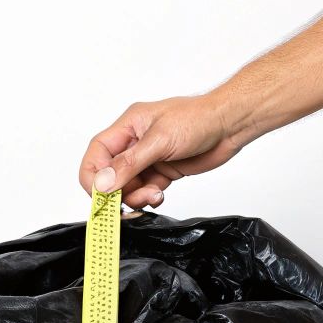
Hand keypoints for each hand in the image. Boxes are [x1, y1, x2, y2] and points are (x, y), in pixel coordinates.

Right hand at [79, 96, 245, 208]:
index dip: (93, 176)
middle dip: (119, 192)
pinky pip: (146, 191)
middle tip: (130, 202)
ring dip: (137, 197)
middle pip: (111, 175)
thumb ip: (129, 164)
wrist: (229, 126)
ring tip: (154, 195)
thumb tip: (102, 184)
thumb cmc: (197, 120)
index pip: (97, 154)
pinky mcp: (163, 171)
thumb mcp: (159, 141)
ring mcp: (149, 159)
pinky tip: (160, 195)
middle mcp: (135, 143)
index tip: (100, 196)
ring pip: (129, 186)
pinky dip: (149, 198)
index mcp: (128, 127)